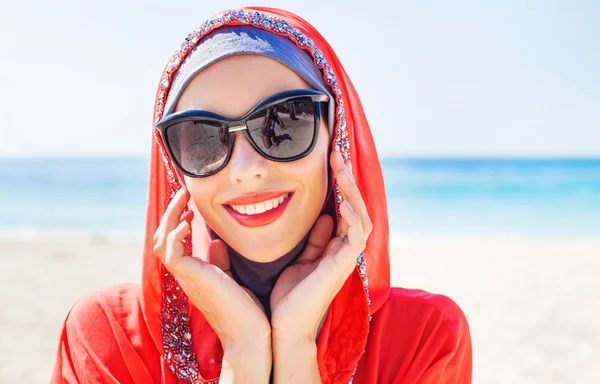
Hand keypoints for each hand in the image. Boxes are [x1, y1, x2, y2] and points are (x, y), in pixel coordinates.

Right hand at [152, 187, 270, 350]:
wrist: (250, 336)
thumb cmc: (244, 310)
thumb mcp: (231, 278)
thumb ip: (220, 261)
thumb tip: (215, 242)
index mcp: (192, 273)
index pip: (172, 243)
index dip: (175, 222)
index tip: (189, 207)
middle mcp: (185, 274)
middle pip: (161, 239)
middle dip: (169, 213)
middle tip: (183, 194)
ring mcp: (186, 277)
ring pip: (161, 242)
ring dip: (170, 217)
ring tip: (183, 201)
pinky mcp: (193, 279)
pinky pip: (171, 254)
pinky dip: (175, 235)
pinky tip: (187, 222)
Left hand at [270, 150, 372, 340]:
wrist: (284, 325)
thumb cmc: (289, 295)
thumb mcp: (300, 258)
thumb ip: (314, 238)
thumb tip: (324, 216)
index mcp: (334, 245)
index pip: (344, 206)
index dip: (340, 182)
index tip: (329, 158)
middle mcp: (344, 248)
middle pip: (356, 205)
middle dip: (347, 178)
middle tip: (336, 152)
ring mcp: (346, 257)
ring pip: (361, 216)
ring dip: (352, 190)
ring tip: (341, 167)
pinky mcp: (344, 266)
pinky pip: (357, 237)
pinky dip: (352, 218)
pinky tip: (343, 202)